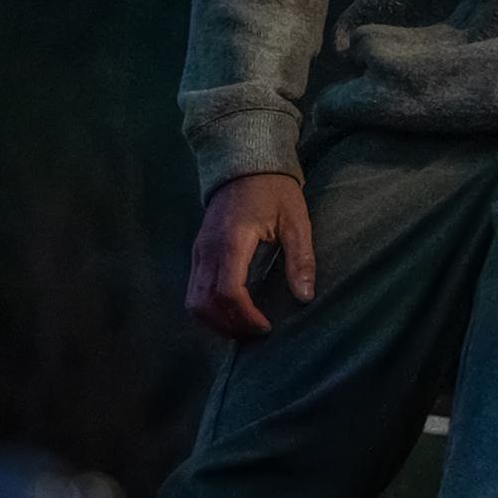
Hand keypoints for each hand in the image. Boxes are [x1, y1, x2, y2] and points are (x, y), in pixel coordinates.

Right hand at [187, 171, 315, 340]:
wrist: (244, 165)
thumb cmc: (273, 191)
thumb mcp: (296, 220)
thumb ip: (300, 258)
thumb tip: (304, 296)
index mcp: (232, 241)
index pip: (227, 291)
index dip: (245, 317)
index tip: (266, 326)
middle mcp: (207, 250)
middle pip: (204, 304)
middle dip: (230, 326)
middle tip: (257, 332)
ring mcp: (198, 252)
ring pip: (193, 302)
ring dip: (215, 322)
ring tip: (244, 327)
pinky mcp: (197, 254)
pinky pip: (193, 292)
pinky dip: (208, 310)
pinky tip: (231, 313)